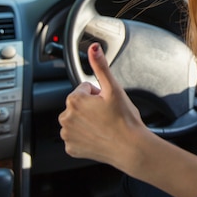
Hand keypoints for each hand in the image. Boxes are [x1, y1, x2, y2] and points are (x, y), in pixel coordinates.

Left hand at [58, 43, 147, 168]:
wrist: (130, 147)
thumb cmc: (124, 119)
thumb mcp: (113, 88)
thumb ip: (100, 66)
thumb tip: (93, 48)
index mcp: (74, 100)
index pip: (85, 88)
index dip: (99, 94)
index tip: (107, 103)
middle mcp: (66, 117)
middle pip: (79, 104)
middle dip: (91, 106)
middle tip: (107, 114)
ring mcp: (67, 134)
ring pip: (77, 120)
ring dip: (87, 120)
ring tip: (104, 125)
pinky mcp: (71, 148)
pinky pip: (76, 136)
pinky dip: (86, 135)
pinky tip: (99, 136)